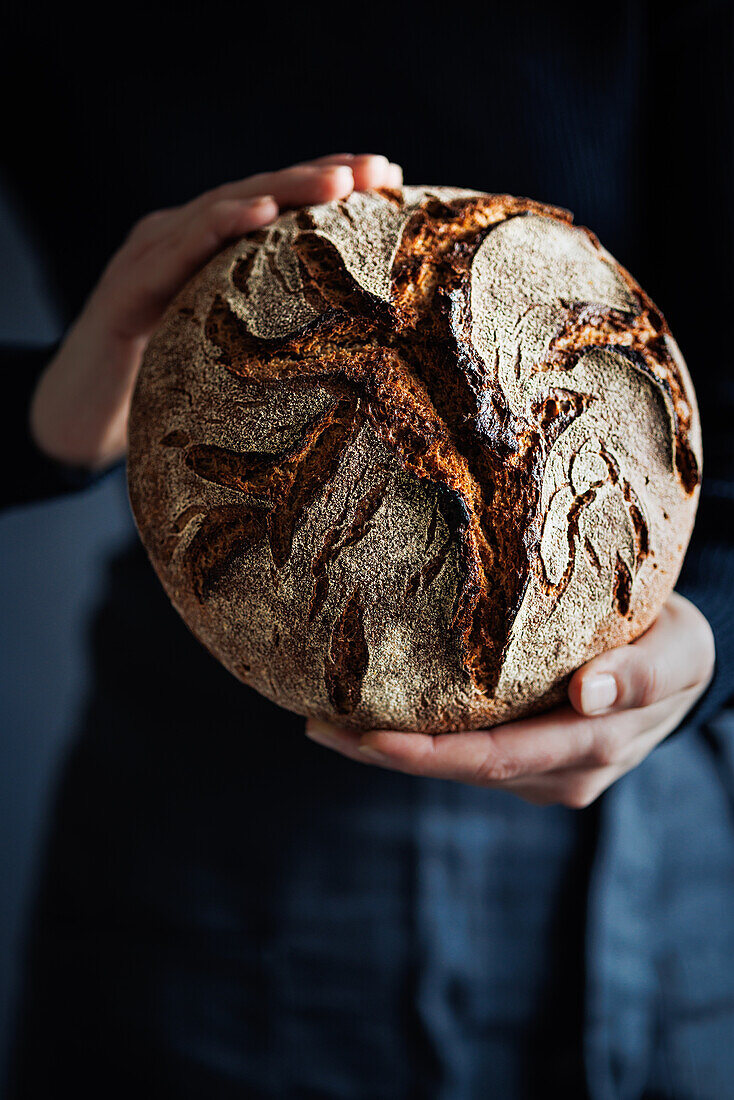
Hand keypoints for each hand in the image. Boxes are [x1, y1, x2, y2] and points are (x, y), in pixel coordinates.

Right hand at [29, 153, 402, 468]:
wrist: (79, 417)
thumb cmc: (161, 384)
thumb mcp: (227, 352)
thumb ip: (271, 334)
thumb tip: (357, 356)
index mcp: (211, 253)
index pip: (277, 209)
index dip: (330, 189)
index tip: (391, 177)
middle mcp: (180, 240)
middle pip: (258, 195)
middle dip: (320, 176)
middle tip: (379, 167)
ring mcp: (150, 257)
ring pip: (220, 209)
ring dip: (281, 190)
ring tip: (336, 180)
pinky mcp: (125, 288)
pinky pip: (174, 252)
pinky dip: (215, 227)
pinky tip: (256, 214)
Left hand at [305, 593, 714, 807]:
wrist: (677, 664)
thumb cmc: (674, 644)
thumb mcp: (680, 649)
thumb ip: (642, 673)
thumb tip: (589, 693)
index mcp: (594, 747)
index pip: (499, 758)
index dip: (433, 755)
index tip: (371, 737)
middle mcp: (560, 773)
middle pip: (462, 770)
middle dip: (387, 755)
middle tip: (319, 726)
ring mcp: (540, 773)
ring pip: (457, 767)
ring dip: (390, 750)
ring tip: (323, 719)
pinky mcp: (527, 760)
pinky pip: (466, 754)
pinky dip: (418, 740)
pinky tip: (370, 717)